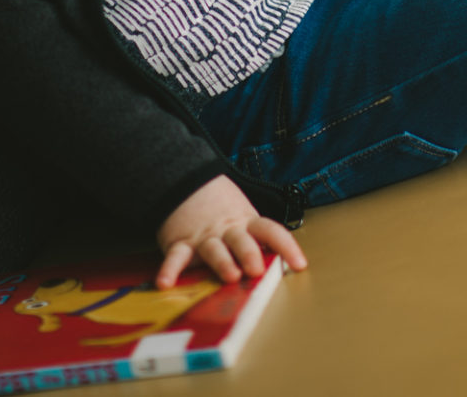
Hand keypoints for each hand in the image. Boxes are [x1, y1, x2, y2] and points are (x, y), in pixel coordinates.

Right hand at [155, 175, 307, 289]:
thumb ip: (257, 243)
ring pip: (213, 249)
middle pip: (241, 240)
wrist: (186, 183)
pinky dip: (169, 270)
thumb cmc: (222, 211)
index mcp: (247, 223)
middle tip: (257, 270)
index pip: (271, 231)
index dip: (287, 246)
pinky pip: (175, 257)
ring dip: (222, 262)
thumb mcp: (244, 220)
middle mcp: (227, 230)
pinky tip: (166, 283)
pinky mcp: (180, 243)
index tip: (300, 264)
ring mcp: (204, 236)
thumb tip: (281, 271)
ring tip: (229, 275)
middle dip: (250, 254)